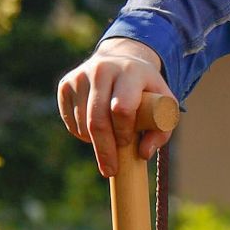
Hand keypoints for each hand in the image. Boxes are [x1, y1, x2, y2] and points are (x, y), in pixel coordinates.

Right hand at [58, 37, 177, 178]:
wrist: (122, 61)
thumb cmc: (146, 90)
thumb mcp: (164, 104)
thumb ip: (162, 131)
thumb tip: (143, 154)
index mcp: (130, 71)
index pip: (121, 108)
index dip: (123, 131)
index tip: (127, 143)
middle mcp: (102, 69)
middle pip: (97, 120)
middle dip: (104, 149)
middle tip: (110, 169)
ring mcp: (81, 76)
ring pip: (82, 123)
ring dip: (93, 141)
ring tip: (108, 139)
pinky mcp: (65, 84)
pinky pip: (70, 120)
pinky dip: (81, 133)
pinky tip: (94, 128)